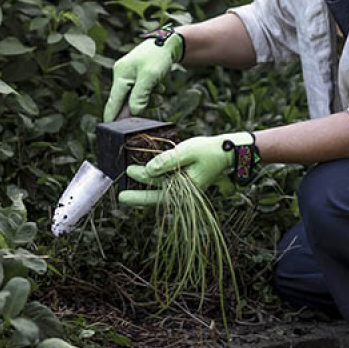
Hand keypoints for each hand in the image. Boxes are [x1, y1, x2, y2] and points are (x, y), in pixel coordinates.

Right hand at [103, 32, 183, 120]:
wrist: (169, 43)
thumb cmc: (158, 57)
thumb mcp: (150, 77)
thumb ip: (140, 95)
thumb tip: (134, 112)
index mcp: (121, 75)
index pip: (113, 101)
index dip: (112, 116)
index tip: (109, 130)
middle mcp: (122, 75)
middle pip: (125, 100)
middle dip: (137, 106)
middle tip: (148, 109)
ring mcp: (130, 76)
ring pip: (136, 97)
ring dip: (148, 99)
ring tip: (158, 94)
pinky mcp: (139, 76)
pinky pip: (143, 91)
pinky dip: (151, 92)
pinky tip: (159, 87)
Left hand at [118, 131, 256, 206]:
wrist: (227, 150)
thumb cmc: (210, 151)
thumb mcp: (187, 151)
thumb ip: (166, 161)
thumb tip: (147, 170)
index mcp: (186, 190)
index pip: (157, 197)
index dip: (138, 196)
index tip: (122, 195)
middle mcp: (184, 191)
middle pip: (156, 194)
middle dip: (138, 191)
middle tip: (120, 191)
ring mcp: (184, 185)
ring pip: (159, 186)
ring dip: (145, 181)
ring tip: (129, 173)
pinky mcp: (184, 178)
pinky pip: (165, 180)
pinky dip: (154, 176)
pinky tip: (144, 170)